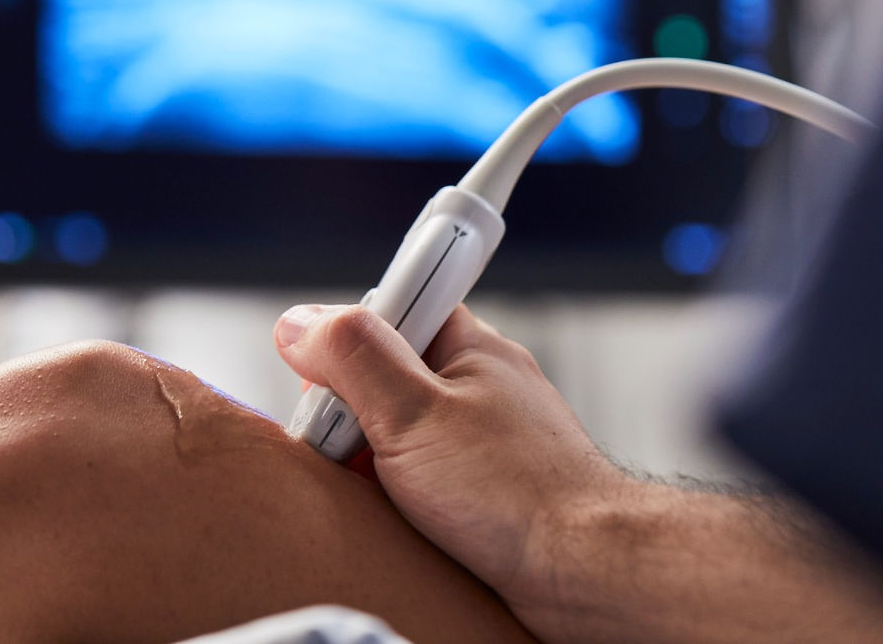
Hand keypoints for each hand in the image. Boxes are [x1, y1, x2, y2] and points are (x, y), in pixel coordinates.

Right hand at [274, 303, 631, 616]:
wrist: (587, 578)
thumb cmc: (520, 495)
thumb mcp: (414, 412)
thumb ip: (353, 356)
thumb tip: (300, 324)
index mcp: (468, 347)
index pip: (391, 309)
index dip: (348, 341)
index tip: (323, 376)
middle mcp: (476, 386)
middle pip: (383, 376)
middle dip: (351, 412)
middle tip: (346, 446)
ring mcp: (481, 440)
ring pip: (397, 432)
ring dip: (372, 461)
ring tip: (377, 492)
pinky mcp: (482, 489)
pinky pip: (418, 478)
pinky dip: (398, 496)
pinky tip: (398, 517)